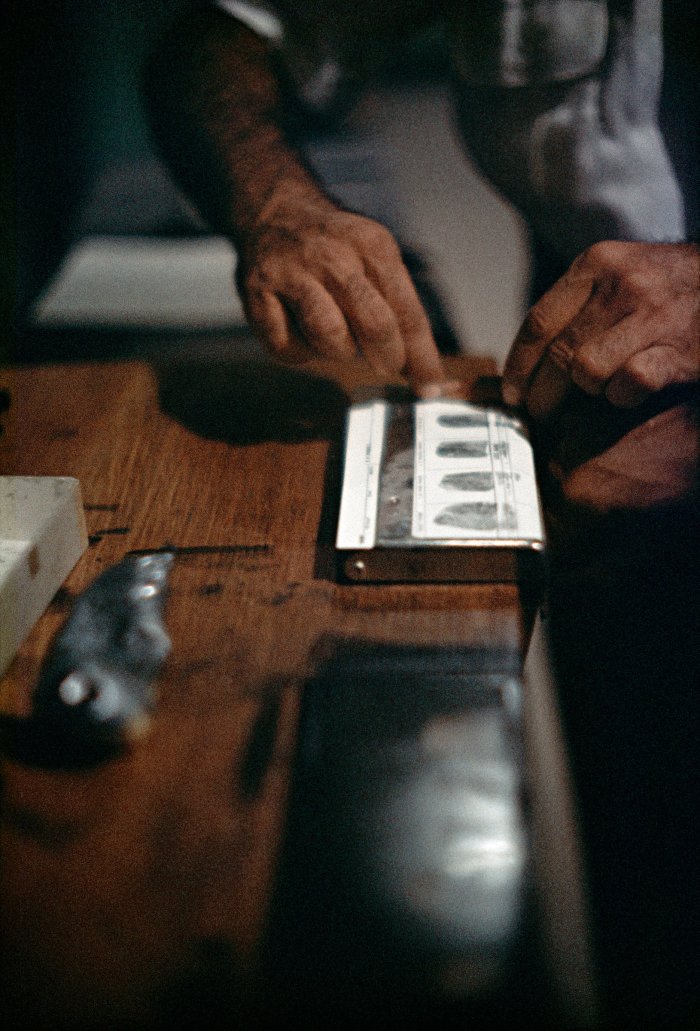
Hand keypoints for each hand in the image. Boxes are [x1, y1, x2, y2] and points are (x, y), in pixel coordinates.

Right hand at [235, 188, 450, 392]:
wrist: (273, 213)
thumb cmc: (334, 251)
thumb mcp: (376, 261)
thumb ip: (400, 313)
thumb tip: (425, 373)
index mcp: (372, 246)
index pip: (407, 312)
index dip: (421, 357)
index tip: (429, 387)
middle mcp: (333, 255)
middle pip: (375, 324)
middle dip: (387, 357)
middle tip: (386, 365)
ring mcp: (291, 273)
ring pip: (330, 336)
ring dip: (339, 351)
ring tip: (336, 336)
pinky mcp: (257, 294)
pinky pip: (287, 345)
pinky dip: (299, 351)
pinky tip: (301, 332)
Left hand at [502, 241, 699, 417]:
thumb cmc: (669, 286)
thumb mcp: (619, 273)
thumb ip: (577, 304)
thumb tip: (530, 357)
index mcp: (596, 265)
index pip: (538, 322)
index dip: (519, 365)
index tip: (512, 393)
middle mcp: (620, 285)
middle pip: (558, 353)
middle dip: (543, 393)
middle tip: (541, 414)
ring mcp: (652, 315)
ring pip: (587, 370)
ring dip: (589, 390)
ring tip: (600, 390)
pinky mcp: (678, 348)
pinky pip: (628, 383)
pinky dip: (623, 396)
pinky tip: (629, 392)